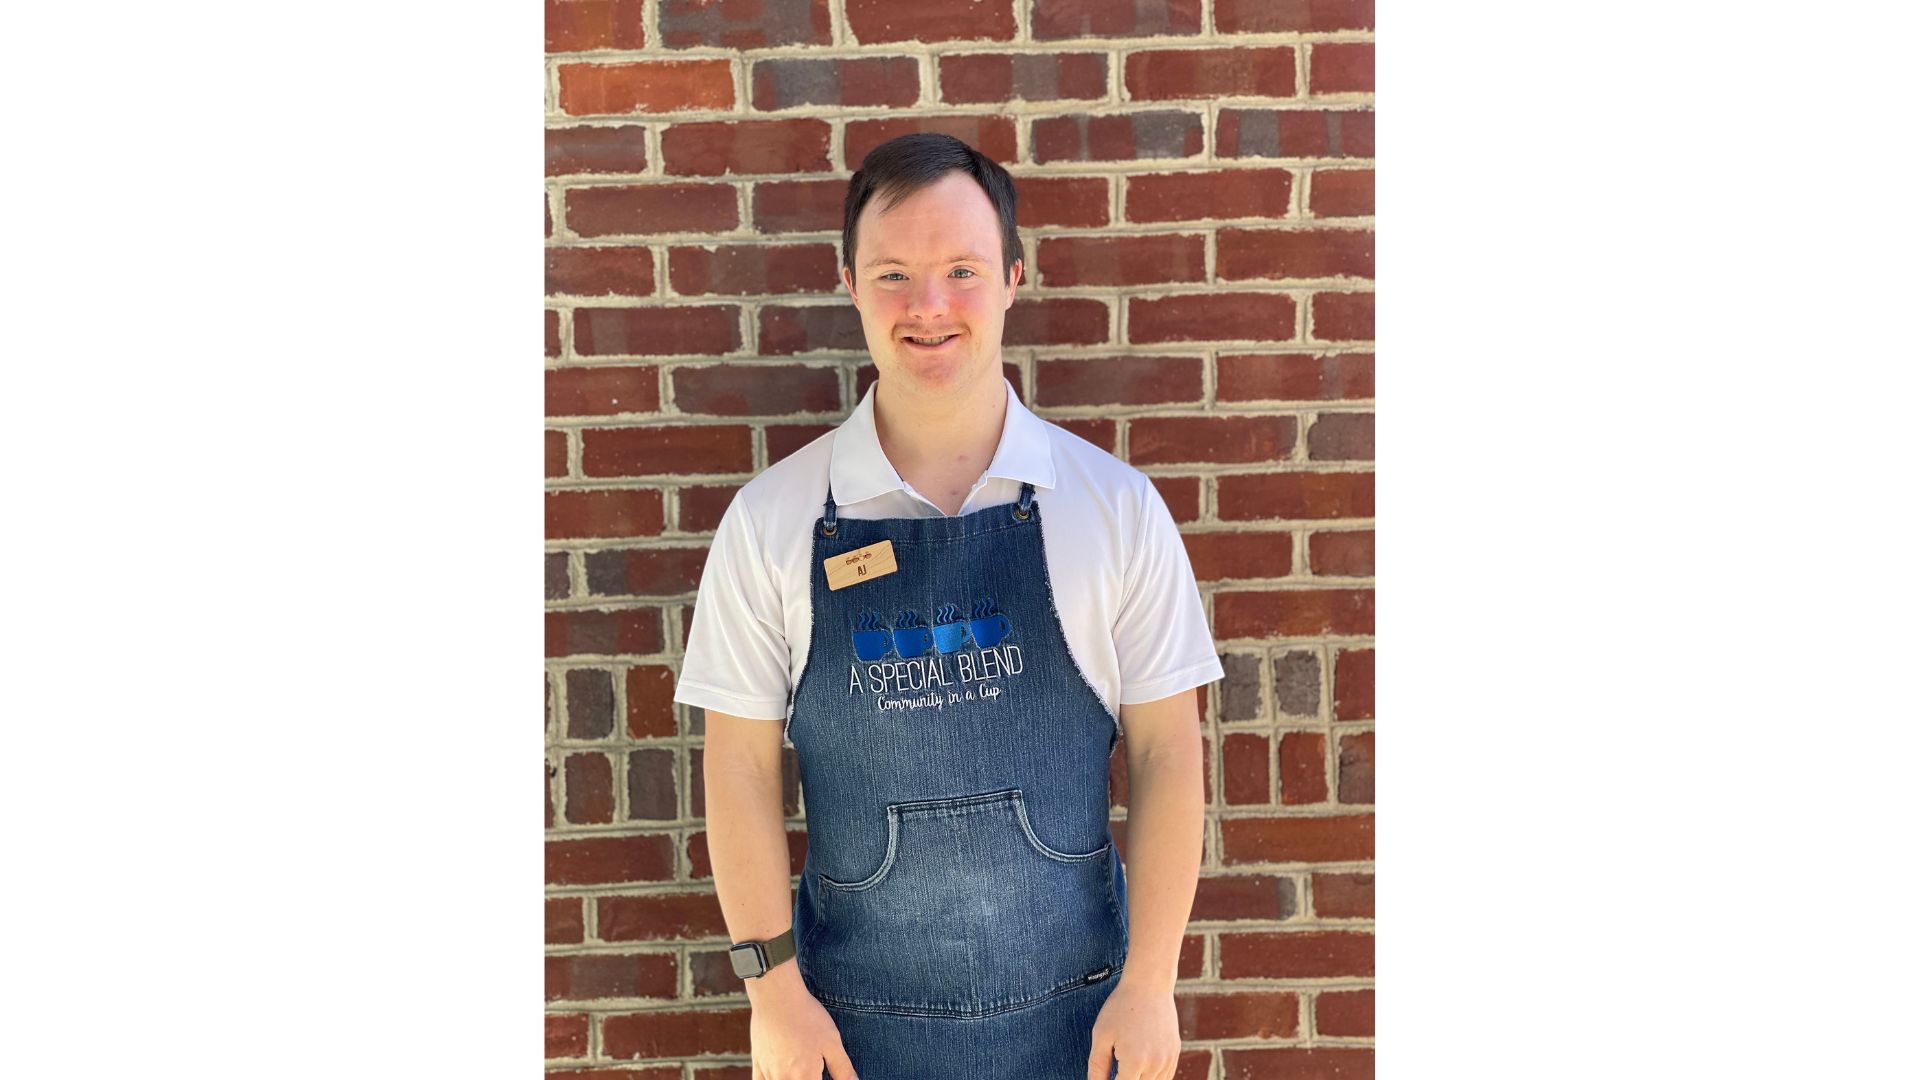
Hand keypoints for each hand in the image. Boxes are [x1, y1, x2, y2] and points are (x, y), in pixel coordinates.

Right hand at [748, 965, 857, 1079]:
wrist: (777, 997)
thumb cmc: (807, 1018)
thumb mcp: (832, 1042)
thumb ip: (842, 1069)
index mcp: (806, 1077)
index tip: (824, 1074)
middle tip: (814, 1071)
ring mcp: (769, 1073)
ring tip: (800, 1071)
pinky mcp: (758, 1063)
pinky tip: (779, 1076)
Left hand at [1086, 979, 1179, 1079]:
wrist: (1149, 984)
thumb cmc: (1120, 1008)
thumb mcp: (1101, 1036)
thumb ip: (1097, 1067)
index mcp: (1135, 1062)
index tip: (1106, 1076)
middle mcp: (1155, 1065)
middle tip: (1116, 1070)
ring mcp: (1168, 1060)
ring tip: (1126, 1069)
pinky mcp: (1175, 1053)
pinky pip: (1165, 1077)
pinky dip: (1152, 1078)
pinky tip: (1140, 1069)